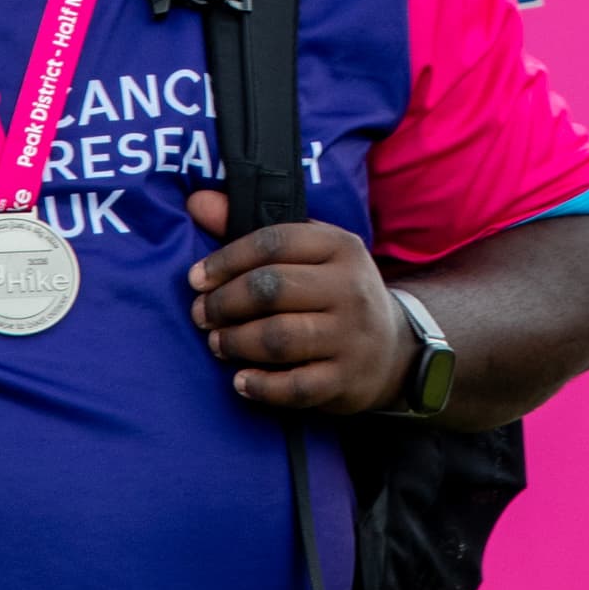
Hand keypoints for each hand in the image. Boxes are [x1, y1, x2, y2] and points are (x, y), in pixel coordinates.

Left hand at [184, 191, 414, 414]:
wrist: (392, 348)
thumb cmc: (331, 292)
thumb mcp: (306, 252)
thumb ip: (249, 226)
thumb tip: (197, 202)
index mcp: (340, 246)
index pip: (274, 242)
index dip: (226, 259)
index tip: (196, 278)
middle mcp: (350, 288)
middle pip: (272, 288)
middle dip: (225, 302)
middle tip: (201, 314)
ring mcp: (351, 336)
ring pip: (279, 338)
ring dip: (236, 342)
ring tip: (217, 344)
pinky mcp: (346, 380)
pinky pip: (295, 387)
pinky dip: (261, 386)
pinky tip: (240, 381)